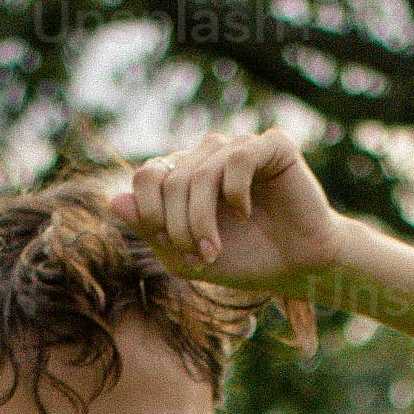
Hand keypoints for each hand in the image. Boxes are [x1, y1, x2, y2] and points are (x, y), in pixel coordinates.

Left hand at [111, 126, 345, 296]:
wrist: (299, 267)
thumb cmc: (245, 259)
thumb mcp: (186, 256)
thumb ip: (151, 230)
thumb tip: (114, 201)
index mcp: (185, 174)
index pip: (147, 176)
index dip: (150, 214)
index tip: (174, 248)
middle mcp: (209, 154)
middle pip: (171, 179)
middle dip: (179, 226)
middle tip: (200, 256)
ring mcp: (240, 147)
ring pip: (200, 172)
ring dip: (202, 220)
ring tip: (215, 249)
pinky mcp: (273, 146)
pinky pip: (239, 157)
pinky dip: (235, 192)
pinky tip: (245, 212)